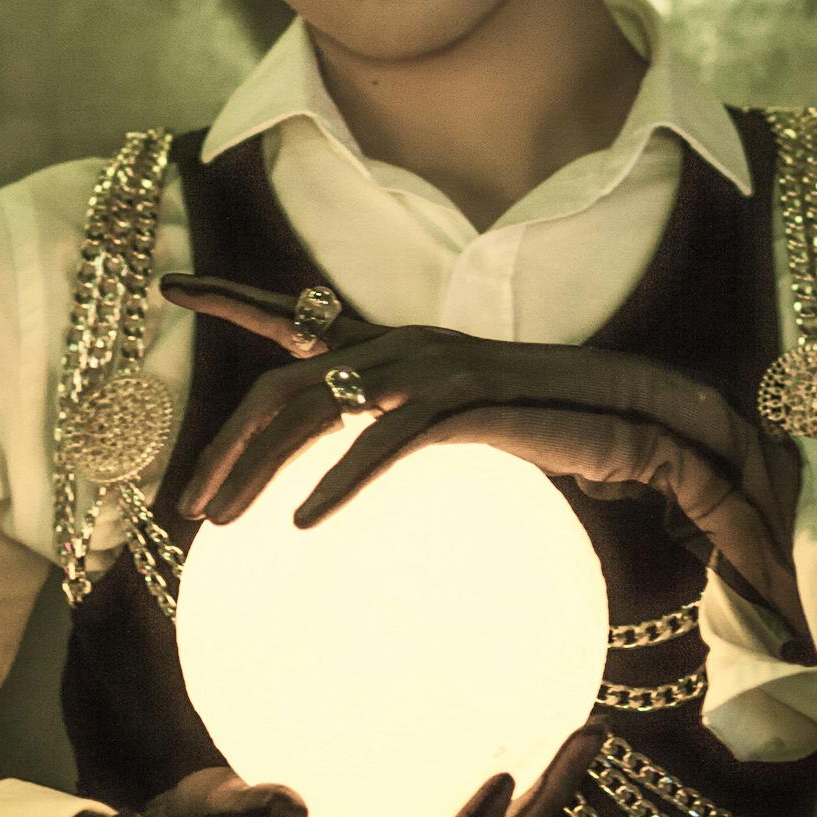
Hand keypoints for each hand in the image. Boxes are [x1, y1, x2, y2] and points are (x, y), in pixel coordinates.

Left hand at [158, 271, 810, 645]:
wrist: (642, 422)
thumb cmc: (554, 436)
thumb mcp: (464, 439)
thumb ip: (408, 450)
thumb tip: (355, 499)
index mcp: (397, 352)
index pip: (300, 316)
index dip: (234, 297)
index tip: (175, 289)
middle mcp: (404, 346)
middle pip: (285, 381)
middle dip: (227, 439)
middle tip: (192, 507)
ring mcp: (433, 367)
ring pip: (317, 405)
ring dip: (259, 466)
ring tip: (225, 524)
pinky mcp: (467, 400)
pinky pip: (383, 440)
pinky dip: (337, 481)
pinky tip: (304, 526)